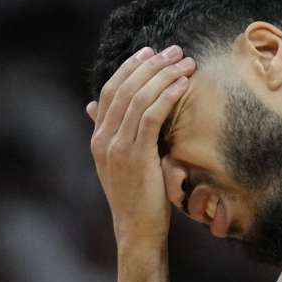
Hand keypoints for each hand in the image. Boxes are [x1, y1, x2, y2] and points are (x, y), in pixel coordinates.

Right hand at [87, 45, 196, 248]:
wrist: (137, 230)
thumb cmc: (136, 198)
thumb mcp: (121, 164)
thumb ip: (114, 136)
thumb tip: (95, 109)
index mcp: (98, 139)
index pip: (110, 92)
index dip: (129, 68)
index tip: (150, 53)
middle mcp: (103, 140)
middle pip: (124, 89)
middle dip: (151, 65)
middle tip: (173, 51)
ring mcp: (117, 148)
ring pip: (138, 99)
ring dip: (164, 76)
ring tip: (185, 63)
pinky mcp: (136, 156)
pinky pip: (151, 117)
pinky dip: (167, 96)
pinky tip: (183, 85)